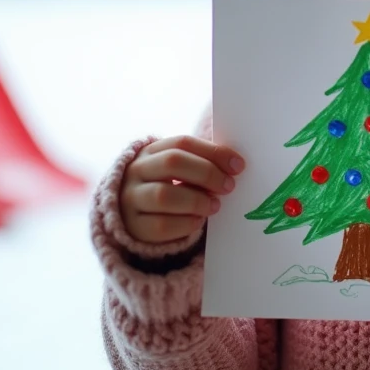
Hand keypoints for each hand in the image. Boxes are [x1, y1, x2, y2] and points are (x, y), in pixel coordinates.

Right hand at [120, 135, 245, 243]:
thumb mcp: (177, 169)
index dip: (213, 152)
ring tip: (214, 205)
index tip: (238, 165)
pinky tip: (198, 221)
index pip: (183, 142)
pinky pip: (161, 225)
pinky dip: (186, 223)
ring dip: (197, 200)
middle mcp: (136, 171)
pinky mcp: (134, 226)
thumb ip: (200, 164)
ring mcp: (131, 199)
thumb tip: (234, 166)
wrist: (133, 215)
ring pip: (164, 195)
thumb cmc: (165, 186)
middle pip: (172, 163)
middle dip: (207, 173)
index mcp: (150, 151)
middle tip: (228, 186)